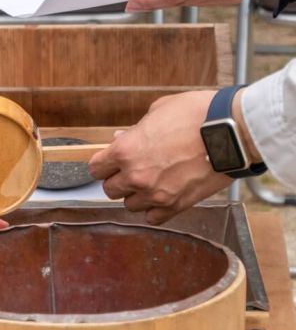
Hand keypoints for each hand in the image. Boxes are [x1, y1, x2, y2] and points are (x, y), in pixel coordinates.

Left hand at [88, 91, 230, 224]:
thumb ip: (136, 129)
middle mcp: (135, 176)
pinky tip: (162, 197)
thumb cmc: (197, 115)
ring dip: (136, 196)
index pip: (96, 168)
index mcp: (125, 151)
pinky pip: (153, 218)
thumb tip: (122, 138)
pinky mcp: (176, 205)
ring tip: (151, 183)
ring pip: (130, 206)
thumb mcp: (158, 111)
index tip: (110, 163)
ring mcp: (156, 194)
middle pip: (110, 190)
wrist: (232, 132)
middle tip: (132, 172)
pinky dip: (154, 210)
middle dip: (118, 180)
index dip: (103, 165)